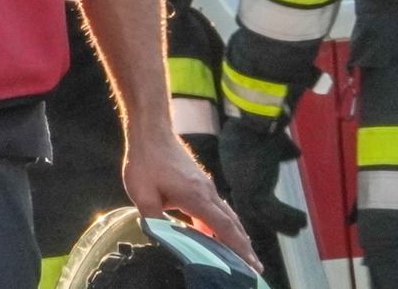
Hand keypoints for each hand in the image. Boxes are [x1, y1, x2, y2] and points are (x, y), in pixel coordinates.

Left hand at [120, 126, 260, 272]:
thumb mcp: (142, 194)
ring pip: (226, 214)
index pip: (223, 227)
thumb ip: (153, 219)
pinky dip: (222, 223)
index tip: (251, 264)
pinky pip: (217, 207)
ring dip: (235, 235)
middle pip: (232, 223)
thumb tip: (161, 236)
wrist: (151, 131)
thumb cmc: (146, 160)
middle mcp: (207, 191)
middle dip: (243, 246)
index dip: (237, 248)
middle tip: (255, 267)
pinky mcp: (199, 182)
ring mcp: (205, 185)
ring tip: (241, 254)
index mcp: (196, 197)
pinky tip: (216, 233)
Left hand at [221, 119, 307, 242]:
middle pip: (253, 212)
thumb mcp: (272, 144)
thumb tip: (294, 153)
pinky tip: (302, 221)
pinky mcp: (252, 193)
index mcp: (238, 172)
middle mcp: (238, 184)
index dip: (261, 209)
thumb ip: (283, 151)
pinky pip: (272, 212)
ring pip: (264, 216)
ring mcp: (243, 190)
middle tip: (292, 229)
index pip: (248, 197)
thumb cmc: (260, 129)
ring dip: (283, 223)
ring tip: (300, 227)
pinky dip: (288, 218)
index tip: (274, 217)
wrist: (252, 124)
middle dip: (273, 222)